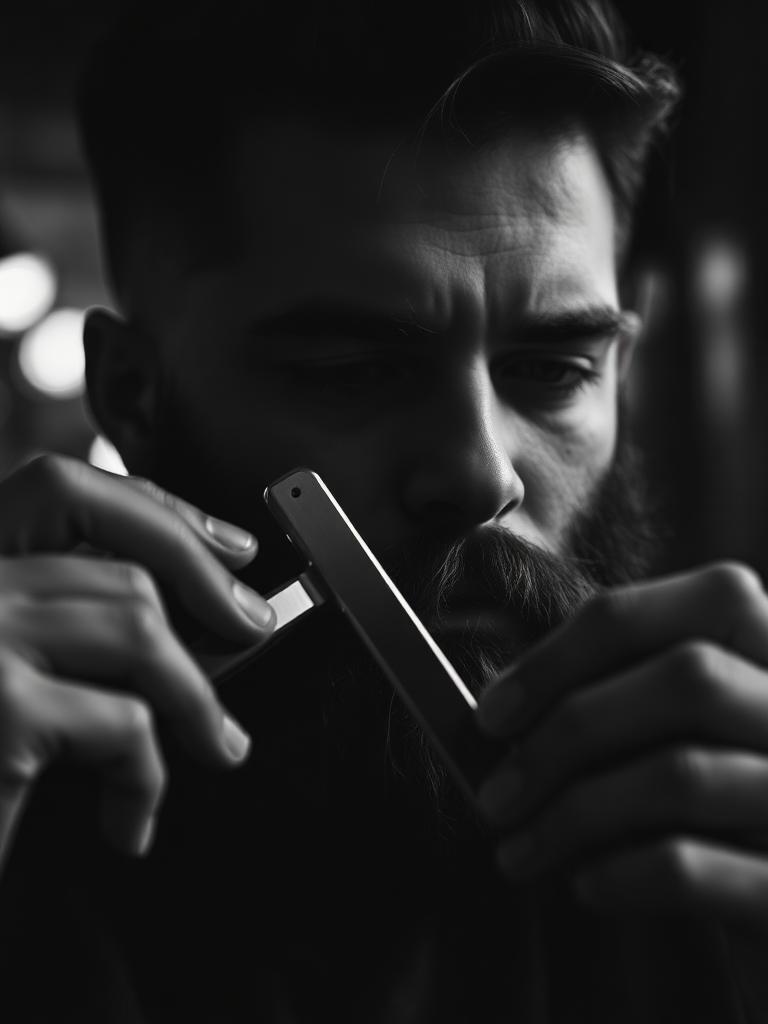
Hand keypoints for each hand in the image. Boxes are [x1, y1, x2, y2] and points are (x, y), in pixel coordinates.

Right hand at [0, 454, 274, 870]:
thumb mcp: (4, 664)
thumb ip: (62, 620)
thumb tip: (191, 608)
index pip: (67, 490)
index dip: (162, 511)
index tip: (230, 547)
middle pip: (121, 571)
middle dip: (209, 610)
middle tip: (253, 639)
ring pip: (138, 631)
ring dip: (195, 700)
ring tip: (215, 745)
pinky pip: (123, 724)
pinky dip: (144, 781)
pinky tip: (126, 822)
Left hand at [475, 562, 767, 944]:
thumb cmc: (716, 803)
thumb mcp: (680, 727)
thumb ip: (615, 696)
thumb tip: (502, 711)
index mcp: (758, 639)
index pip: (640, 615)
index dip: (553, 659)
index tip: (491, 715)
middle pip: (682, 679)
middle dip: (563, 736)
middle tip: (495, 796)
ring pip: (682, 773)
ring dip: (572, 814)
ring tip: (518, 850)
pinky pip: (696, 865)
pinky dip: (622, 873)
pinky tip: (585, 885)